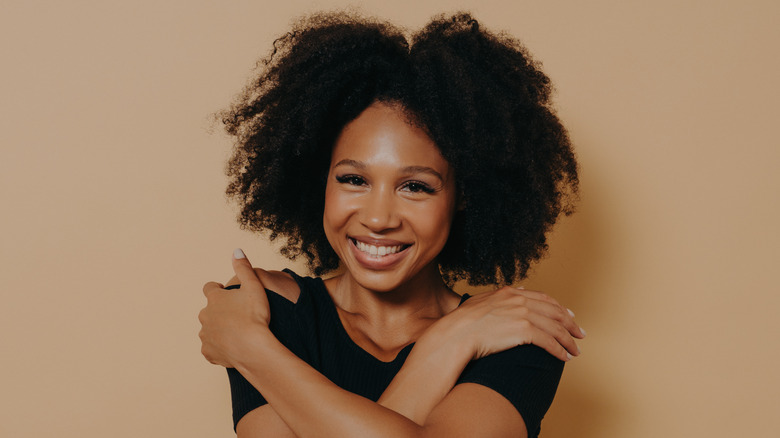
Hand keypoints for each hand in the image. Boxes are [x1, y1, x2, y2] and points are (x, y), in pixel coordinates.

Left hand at [198, 249, 270, 366]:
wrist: (253, 349)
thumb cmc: (255, 316)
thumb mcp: (254, 286)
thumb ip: (244, 267)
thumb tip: (236, 250)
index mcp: (214, 299)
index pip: (209, 288)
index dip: (217, 289)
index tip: (226, 293)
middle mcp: (205, 315)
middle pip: (209, 310)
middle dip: (219, 311)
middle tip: (237, 315)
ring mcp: (205, 335)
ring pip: (209, 329)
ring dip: (218, 329)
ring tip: (236, 333)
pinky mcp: (208, 352)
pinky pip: (211, 349)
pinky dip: (219, 348)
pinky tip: (232, 348)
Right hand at [434, 286, 584, 362]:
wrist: (456, 333)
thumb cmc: (463, 322)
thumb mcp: (482, 301)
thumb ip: (501, 295)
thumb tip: (518, 289)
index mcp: (510, 292)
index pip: (543, 298)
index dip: (559, 308)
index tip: (569, 316)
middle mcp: (519, 300)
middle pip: (555, 311)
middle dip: (570, 324)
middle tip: (580, 334)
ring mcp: (522, 314)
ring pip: (555, 327)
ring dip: (568, 340)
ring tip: (575, 350)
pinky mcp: (523, 331)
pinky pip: (549, 341)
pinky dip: (560, 349)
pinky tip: (565, 357)